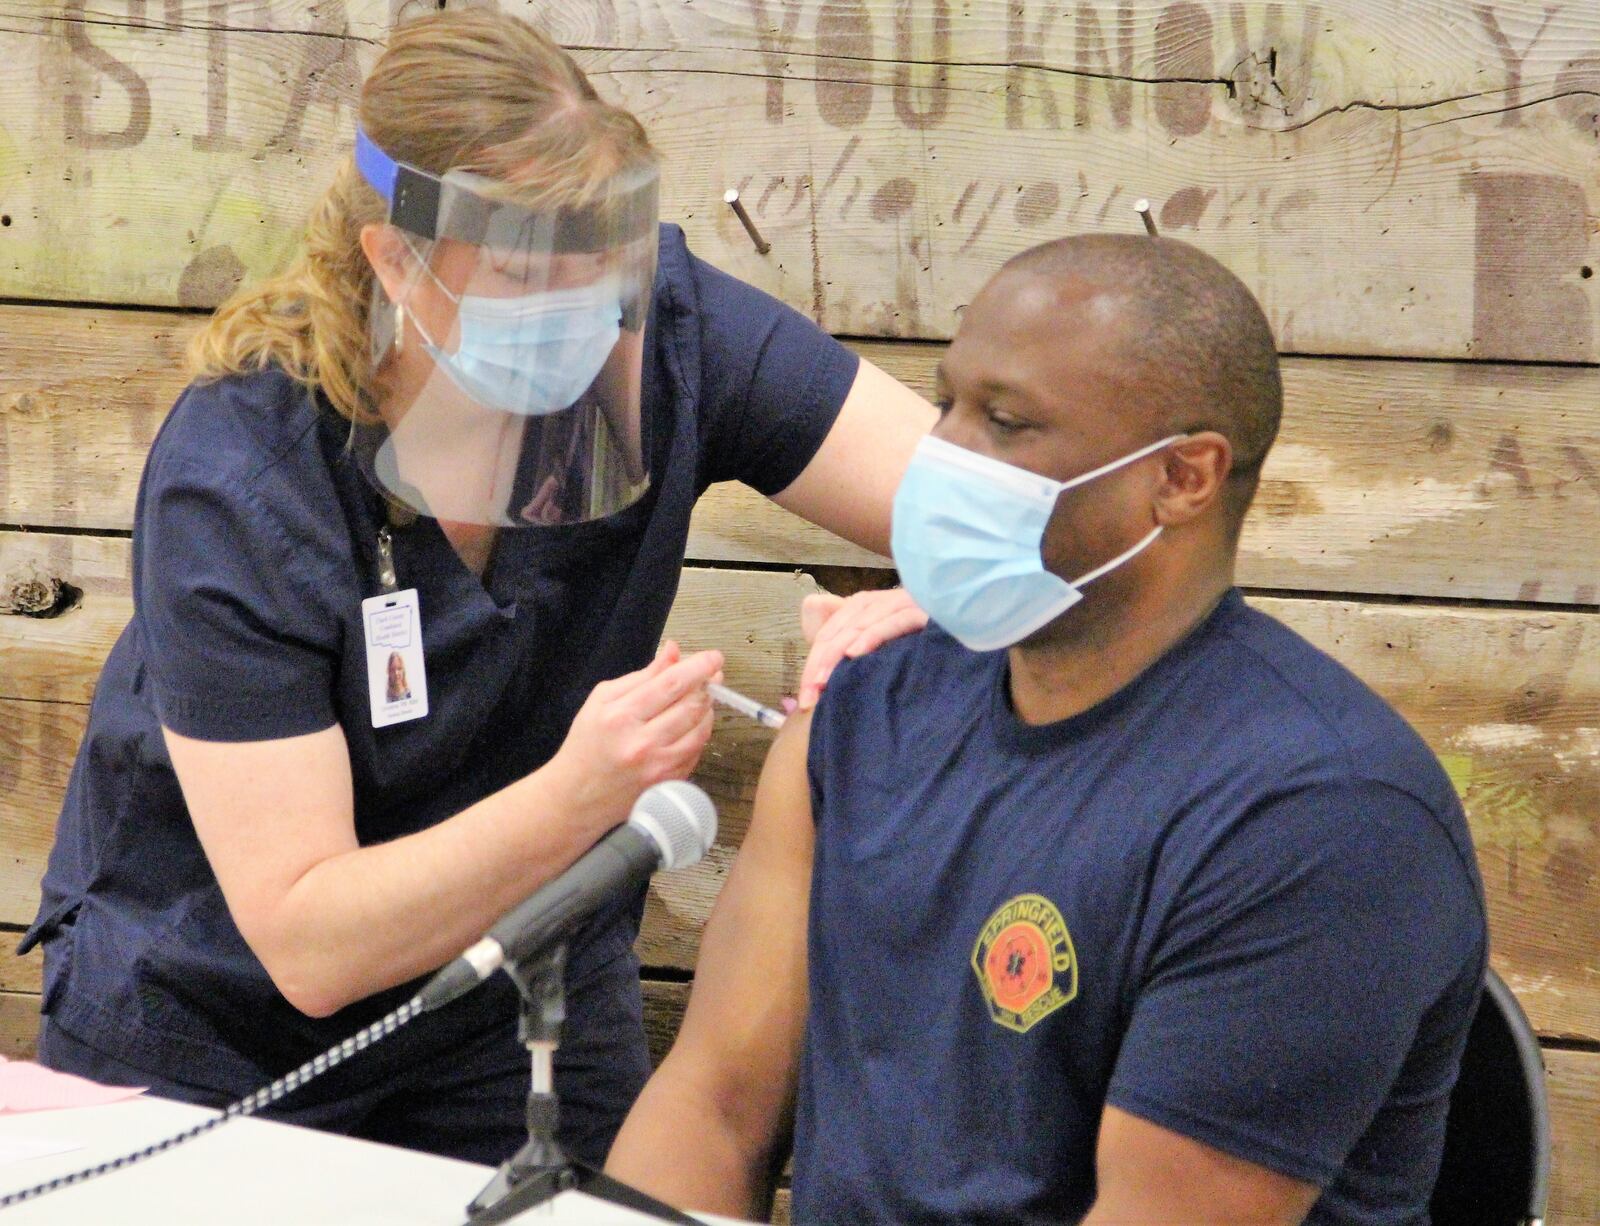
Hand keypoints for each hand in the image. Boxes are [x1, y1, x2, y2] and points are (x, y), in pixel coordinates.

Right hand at [551, 640, 723, 826]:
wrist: (577, 796)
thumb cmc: (588, 743)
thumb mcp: (603, 700)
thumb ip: (643, 675)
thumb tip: (674, 651)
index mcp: (620, 716)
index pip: (671, 684)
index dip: (699, 667)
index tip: (714, 657)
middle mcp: (641, 742)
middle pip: (692, 705)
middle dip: (707, 685)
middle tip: (710, 675)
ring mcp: (658, 766)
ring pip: (701, 728)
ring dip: (707, 708)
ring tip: (699, 697)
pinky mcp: (669, 782)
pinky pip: (698, 749)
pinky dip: (700, 731)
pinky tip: (691, 723)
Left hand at [796, 589, 927, 710]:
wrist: (969, 636)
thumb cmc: (922, 649)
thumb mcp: (877, 643)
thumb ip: (842, 628)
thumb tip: (810, 604)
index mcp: (869, 606)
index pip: (832, 630)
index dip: (814, 660)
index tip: (804, 698)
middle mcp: (885, 600)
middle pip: (843, 626)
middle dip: (821, 661)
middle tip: (809, 696)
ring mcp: (906, 602)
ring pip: (863, 622)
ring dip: (839, 652)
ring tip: (822, 680)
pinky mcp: (925, 610)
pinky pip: (894, 621)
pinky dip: (872, 635)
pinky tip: (855, 653)